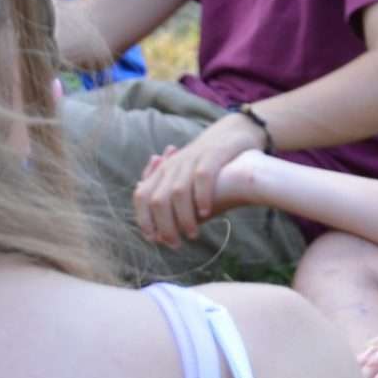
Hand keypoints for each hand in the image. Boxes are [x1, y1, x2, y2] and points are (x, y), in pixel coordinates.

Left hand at [132, 112, 261, 246]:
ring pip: (177, 192)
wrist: (236, 133)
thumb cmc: (212, 168)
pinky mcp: (213, 154)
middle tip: (175, 244)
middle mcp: (173, 164)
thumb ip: (174, 206)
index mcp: (163, 171)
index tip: (154, 240)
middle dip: (164, 226)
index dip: (144, 220)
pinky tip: (206, 213)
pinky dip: (201, 198)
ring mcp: (192, 159)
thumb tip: (160, 237)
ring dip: (183, 218)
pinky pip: (202, 178)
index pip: (141, 196)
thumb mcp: (187, 185)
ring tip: (192, 234)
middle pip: (157, 200)